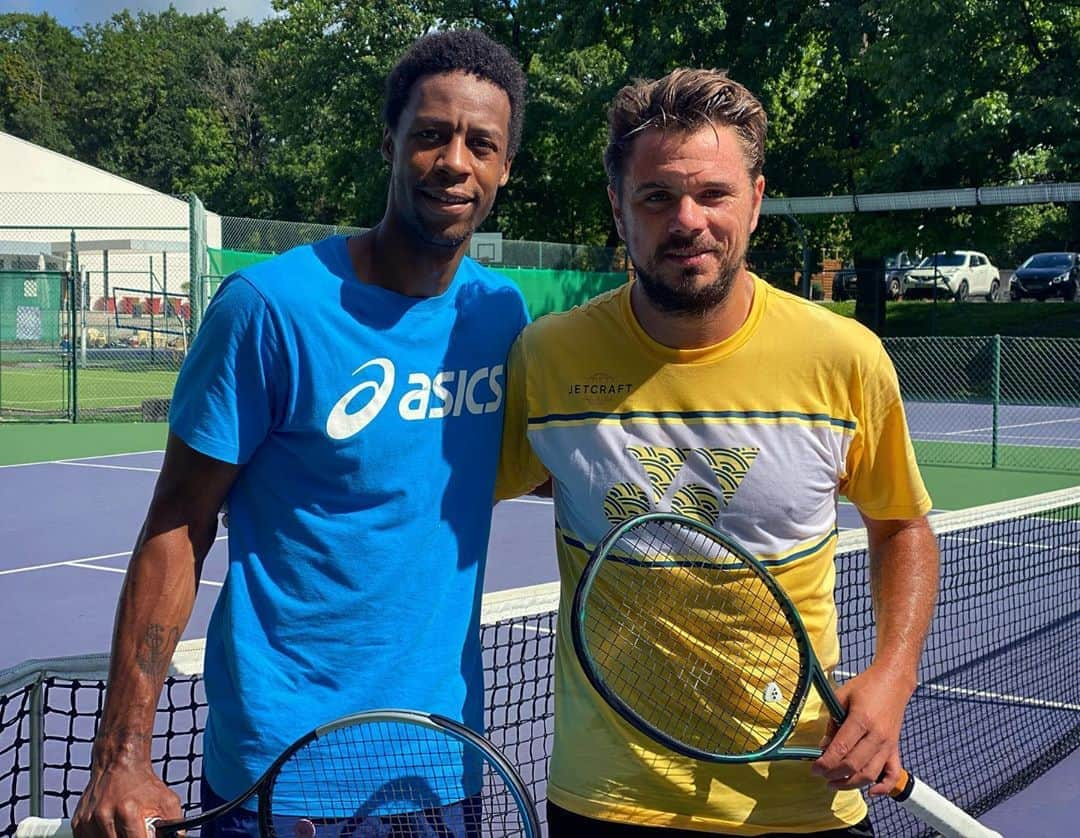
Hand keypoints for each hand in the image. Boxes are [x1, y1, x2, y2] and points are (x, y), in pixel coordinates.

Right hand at [72, 760, 180, 837]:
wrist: (119, 763)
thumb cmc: (144, 784)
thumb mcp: (167, 801)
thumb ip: (173, 825)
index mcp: (128, 811)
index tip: (146, 836)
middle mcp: (105, 816)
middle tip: (136, 831)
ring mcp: (88, 821)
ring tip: (125, 829)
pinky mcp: (78, 824)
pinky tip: (113, 831)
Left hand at [811, 663, 913, 795]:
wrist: (893, 682)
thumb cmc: (865, 686)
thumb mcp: (841, 697)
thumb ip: (832, 722)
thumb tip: (823, 746)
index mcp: (861, 719)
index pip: (841, 749)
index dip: (825, 762)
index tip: (814, 768)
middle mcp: (877, 735)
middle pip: (854, 764)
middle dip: (834, 774)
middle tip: (821, 775)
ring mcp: (888, 744)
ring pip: (870, 773)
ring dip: (851, 784)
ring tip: (835, 784)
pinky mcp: (895, 748)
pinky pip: (893, 773)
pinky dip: (883, 787)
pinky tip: (871, 792)